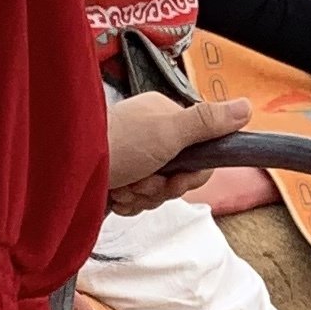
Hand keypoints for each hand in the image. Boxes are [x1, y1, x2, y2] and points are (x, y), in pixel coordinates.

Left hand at [104, 91, 248, 214]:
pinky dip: (127, 203)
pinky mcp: (116, 180)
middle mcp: (149, 135)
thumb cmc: (116, 145)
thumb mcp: (169, 131)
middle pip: (180, 175)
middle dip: (162, 186)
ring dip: (142, 196)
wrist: (62, 172)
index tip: (176, 176)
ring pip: (158, 191)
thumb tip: (247, 106)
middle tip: (143, 180)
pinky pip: (137, 201)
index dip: (191, 173)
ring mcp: (132, 159)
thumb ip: (208, 122)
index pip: (200, 151)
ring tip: (122, 186)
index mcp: (163, 116)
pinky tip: (113, 194)